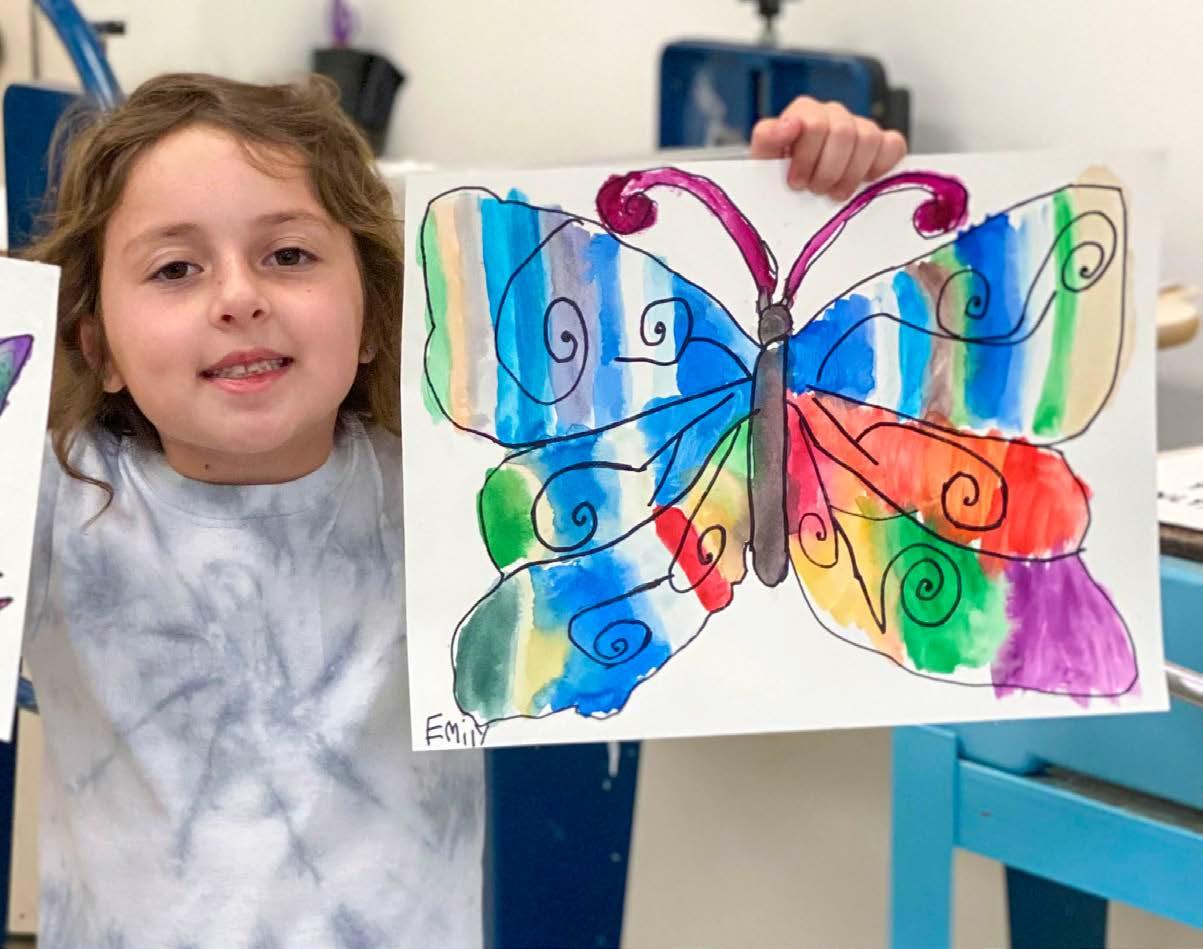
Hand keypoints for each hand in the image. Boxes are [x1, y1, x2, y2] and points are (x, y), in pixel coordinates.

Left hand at [750, 96, 906, 199]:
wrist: (793, 186)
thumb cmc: (779, 173)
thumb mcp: (763, 157)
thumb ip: (768, 137)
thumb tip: (788, 125)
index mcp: (806, 111)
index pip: (815, 123)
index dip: (807, 157)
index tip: (796, 181)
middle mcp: (834, 114)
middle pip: (844, 133)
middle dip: (828, 170)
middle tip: (816, 190)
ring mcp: (860, 126)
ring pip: (869, 139)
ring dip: (851, 174)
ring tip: (834, 192)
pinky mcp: (882, 142)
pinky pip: (894, 144)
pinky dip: (882, 166)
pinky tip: (864, 181)